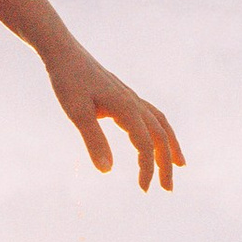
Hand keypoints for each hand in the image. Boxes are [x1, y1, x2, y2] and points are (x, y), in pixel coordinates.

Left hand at [44, 42, 182, 189]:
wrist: (63, 52)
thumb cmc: (67, 80)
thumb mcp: (76, 111)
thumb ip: (93, 139)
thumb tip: (107, 171)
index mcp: (126, 107)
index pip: (146, 143)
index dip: (147, 168)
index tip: (143, 189)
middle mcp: (134, 102)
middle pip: (161, 135)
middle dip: (166, 163)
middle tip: (167, 189)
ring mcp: (131, 97)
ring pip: (160, 124)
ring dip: (170, 146)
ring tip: (179, 166)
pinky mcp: (124, 95)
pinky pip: (151, 115)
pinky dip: (159, 131)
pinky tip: (152, 141)